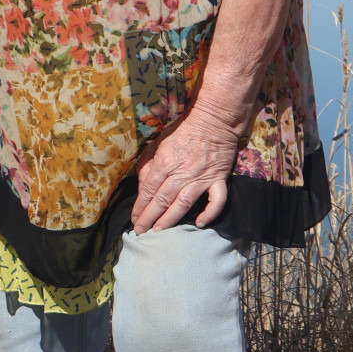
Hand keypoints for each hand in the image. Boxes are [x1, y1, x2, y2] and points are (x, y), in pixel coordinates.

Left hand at [130, 109, 240, 232]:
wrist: (214, 119)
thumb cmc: (184, 130)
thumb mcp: (158, 141)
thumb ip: (148, 162)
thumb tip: (142, 185)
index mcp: (165, 162)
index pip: (149, 190)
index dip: (140, 206)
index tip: (134, 218)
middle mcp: (181, 172)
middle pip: (162, 200)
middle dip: (149, 217)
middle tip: (140, 231)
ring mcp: (201, 177)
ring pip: (183, 204)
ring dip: (170, 219)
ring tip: (159, 231)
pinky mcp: (218, 179)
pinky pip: (216, 200)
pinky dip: (210, 214)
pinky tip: (200, 224)